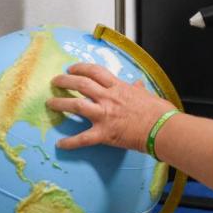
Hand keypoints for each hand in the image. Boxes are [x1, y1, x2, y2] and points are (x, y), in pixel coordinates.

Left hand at [47, 63, 175, 152]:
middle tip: (55, 82)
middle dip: (65, 81)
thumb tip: (138, 84)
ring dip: (61, 104)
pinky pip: (82, 138)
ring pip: (76, 105)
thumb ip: (138, 89)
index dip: (80, 68)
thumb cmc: (158, 111)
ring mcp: (104, 115)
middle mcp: (108, 97)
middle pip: (81, 84)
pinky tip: (59, 144)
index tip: (71, 68)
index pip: (95, 71)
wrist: (162, 128)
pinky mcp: (104, 133)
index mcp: (118, 87)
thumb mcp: (147, 95)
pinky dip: (70, 142)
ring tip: (50, 104)